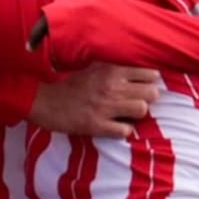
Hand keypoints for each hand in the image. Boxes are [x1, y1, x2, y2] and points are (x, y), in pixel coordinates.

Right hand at [27, 63, 160, 137]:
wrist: (47, 102)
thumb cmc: (73, 85)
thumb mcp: (94, 68)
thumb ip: (116, 68)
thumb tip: (139, 71)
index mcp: (111, 71)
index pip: (149, 74)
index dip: (151, 82)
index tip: (145, 87)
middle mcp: (111, 87)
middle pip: (151, 93)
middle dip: (148, 98)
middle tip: (138, 102)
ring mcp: (105, 107)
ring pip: (142, 110)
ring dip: (137, 114)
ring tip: (128, 114)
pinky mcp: (97, 126)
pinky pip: (125, 130)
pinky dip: (124, 130)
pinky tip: (116, 126)